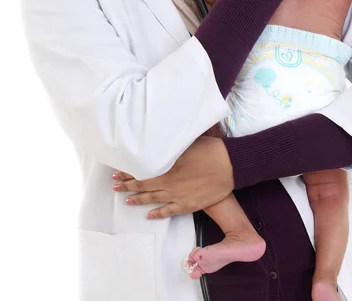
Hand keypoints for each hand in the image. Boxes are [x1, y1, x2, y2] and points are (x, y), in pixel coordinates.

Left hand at [112, 136, 233, 218]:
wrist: (229, 166)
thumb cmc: (209, 150)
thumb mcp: (186, 144)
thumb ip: (169, 147)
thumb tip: (156, 144)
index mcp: (167, 167)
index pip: (142, 171)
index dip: (128, 172)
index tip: (117, 172)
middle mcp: (169, 183)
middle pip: (144, 185)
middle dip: (128, 186)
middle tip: (115, 186)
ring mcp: (178, 196)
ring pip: (153, 199)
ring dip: (138, 199)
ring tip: (126, 200)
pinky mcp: (188, 204)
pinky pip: (169, 211)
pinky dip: (158, 213)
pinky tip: (149, 214)